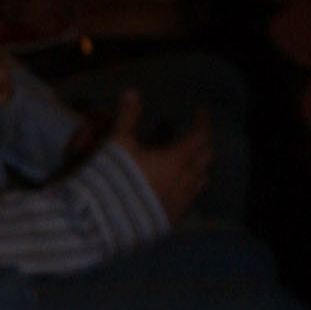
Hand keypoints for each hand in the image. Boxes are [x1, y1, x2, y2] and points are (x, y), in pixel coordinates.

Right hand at [111, 89, 211, 222]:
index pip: (200, 137)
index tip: (200, 113)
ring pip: (201, 180)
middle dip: (202, 143)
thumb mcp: (117, 142)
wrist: (105, 218)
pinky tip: (175, 187)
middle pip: (205, 158)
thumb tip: (132, 91)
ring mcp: (180, 201)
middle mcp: (185, 180)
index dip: (202, 122)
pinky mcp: (171, 217)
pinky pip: (189, 199)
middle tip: (195, 135)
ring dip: (198, 167)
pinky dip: (188, 188)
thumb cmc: (114, 176)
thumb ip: (127, 117)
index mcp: (176, 159)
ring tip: (189, 162)